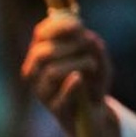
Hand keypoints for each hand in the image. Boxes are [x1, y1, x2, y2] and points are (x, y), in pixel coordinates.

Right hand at [21, 14, 117, 136]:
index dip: (58, 27)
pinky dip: (70, 85)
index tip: (79, 25)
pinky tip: (79, 78)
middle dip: (68, 46)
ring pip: (51, 72)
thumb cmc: (93, 80)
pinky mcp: (56, 109)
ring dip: (78, 63)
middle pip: (41, 53)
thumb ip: (95, 47)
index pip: (40, 34)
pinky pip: (60, 96)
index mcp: (42, 55)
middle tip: (88, 46)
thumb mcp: (99, 59)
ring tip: (92, 66)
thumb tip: (90, 38)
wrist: (95, 112)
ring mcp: (43, 92)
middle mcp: (36, 73)